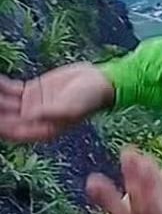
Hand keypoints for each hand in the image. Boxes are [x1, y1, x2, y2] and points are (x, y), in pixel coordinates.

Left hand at [0, 63, 114, 142]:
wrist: (100, 81)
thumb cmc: (91, 98)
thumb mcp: (72, 107)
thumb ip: (51, 112)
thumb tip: (29, 115)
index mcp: (45, 129)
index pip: (15, 131)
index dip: (2, 126)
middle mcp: (35, 120)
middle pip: (6, 118)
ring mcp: (32, 105)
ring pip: (5, 103)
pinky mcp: (32, 91)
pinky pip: (9, 89)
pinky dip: (0, 85)